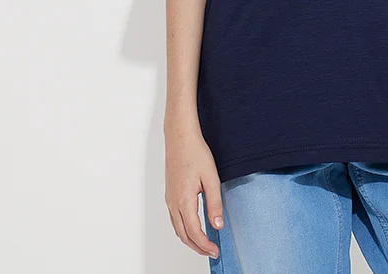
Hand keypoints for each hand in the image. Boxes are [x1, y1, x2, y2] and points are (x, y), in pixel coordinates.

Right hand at [164, 127, 223, 259]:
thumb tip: (218, 225)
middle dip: (197, 247)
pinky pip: (174, 218)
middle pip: (183, 235)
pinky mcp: (170, 194)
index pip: (194, 232)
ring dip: (190, 239)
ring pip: (177, 228)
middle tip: (211, 251)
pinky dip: (184, 229)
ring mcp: (169, 198)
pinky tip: (193, 227)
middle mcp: (173, 202)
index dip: (205, 245)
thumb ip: (215, 203)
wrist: (180, 137)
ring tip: (204, 243)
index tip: (215, 251)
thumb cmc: (195, 153)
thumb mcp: (211, 178)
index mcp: (184, 200)